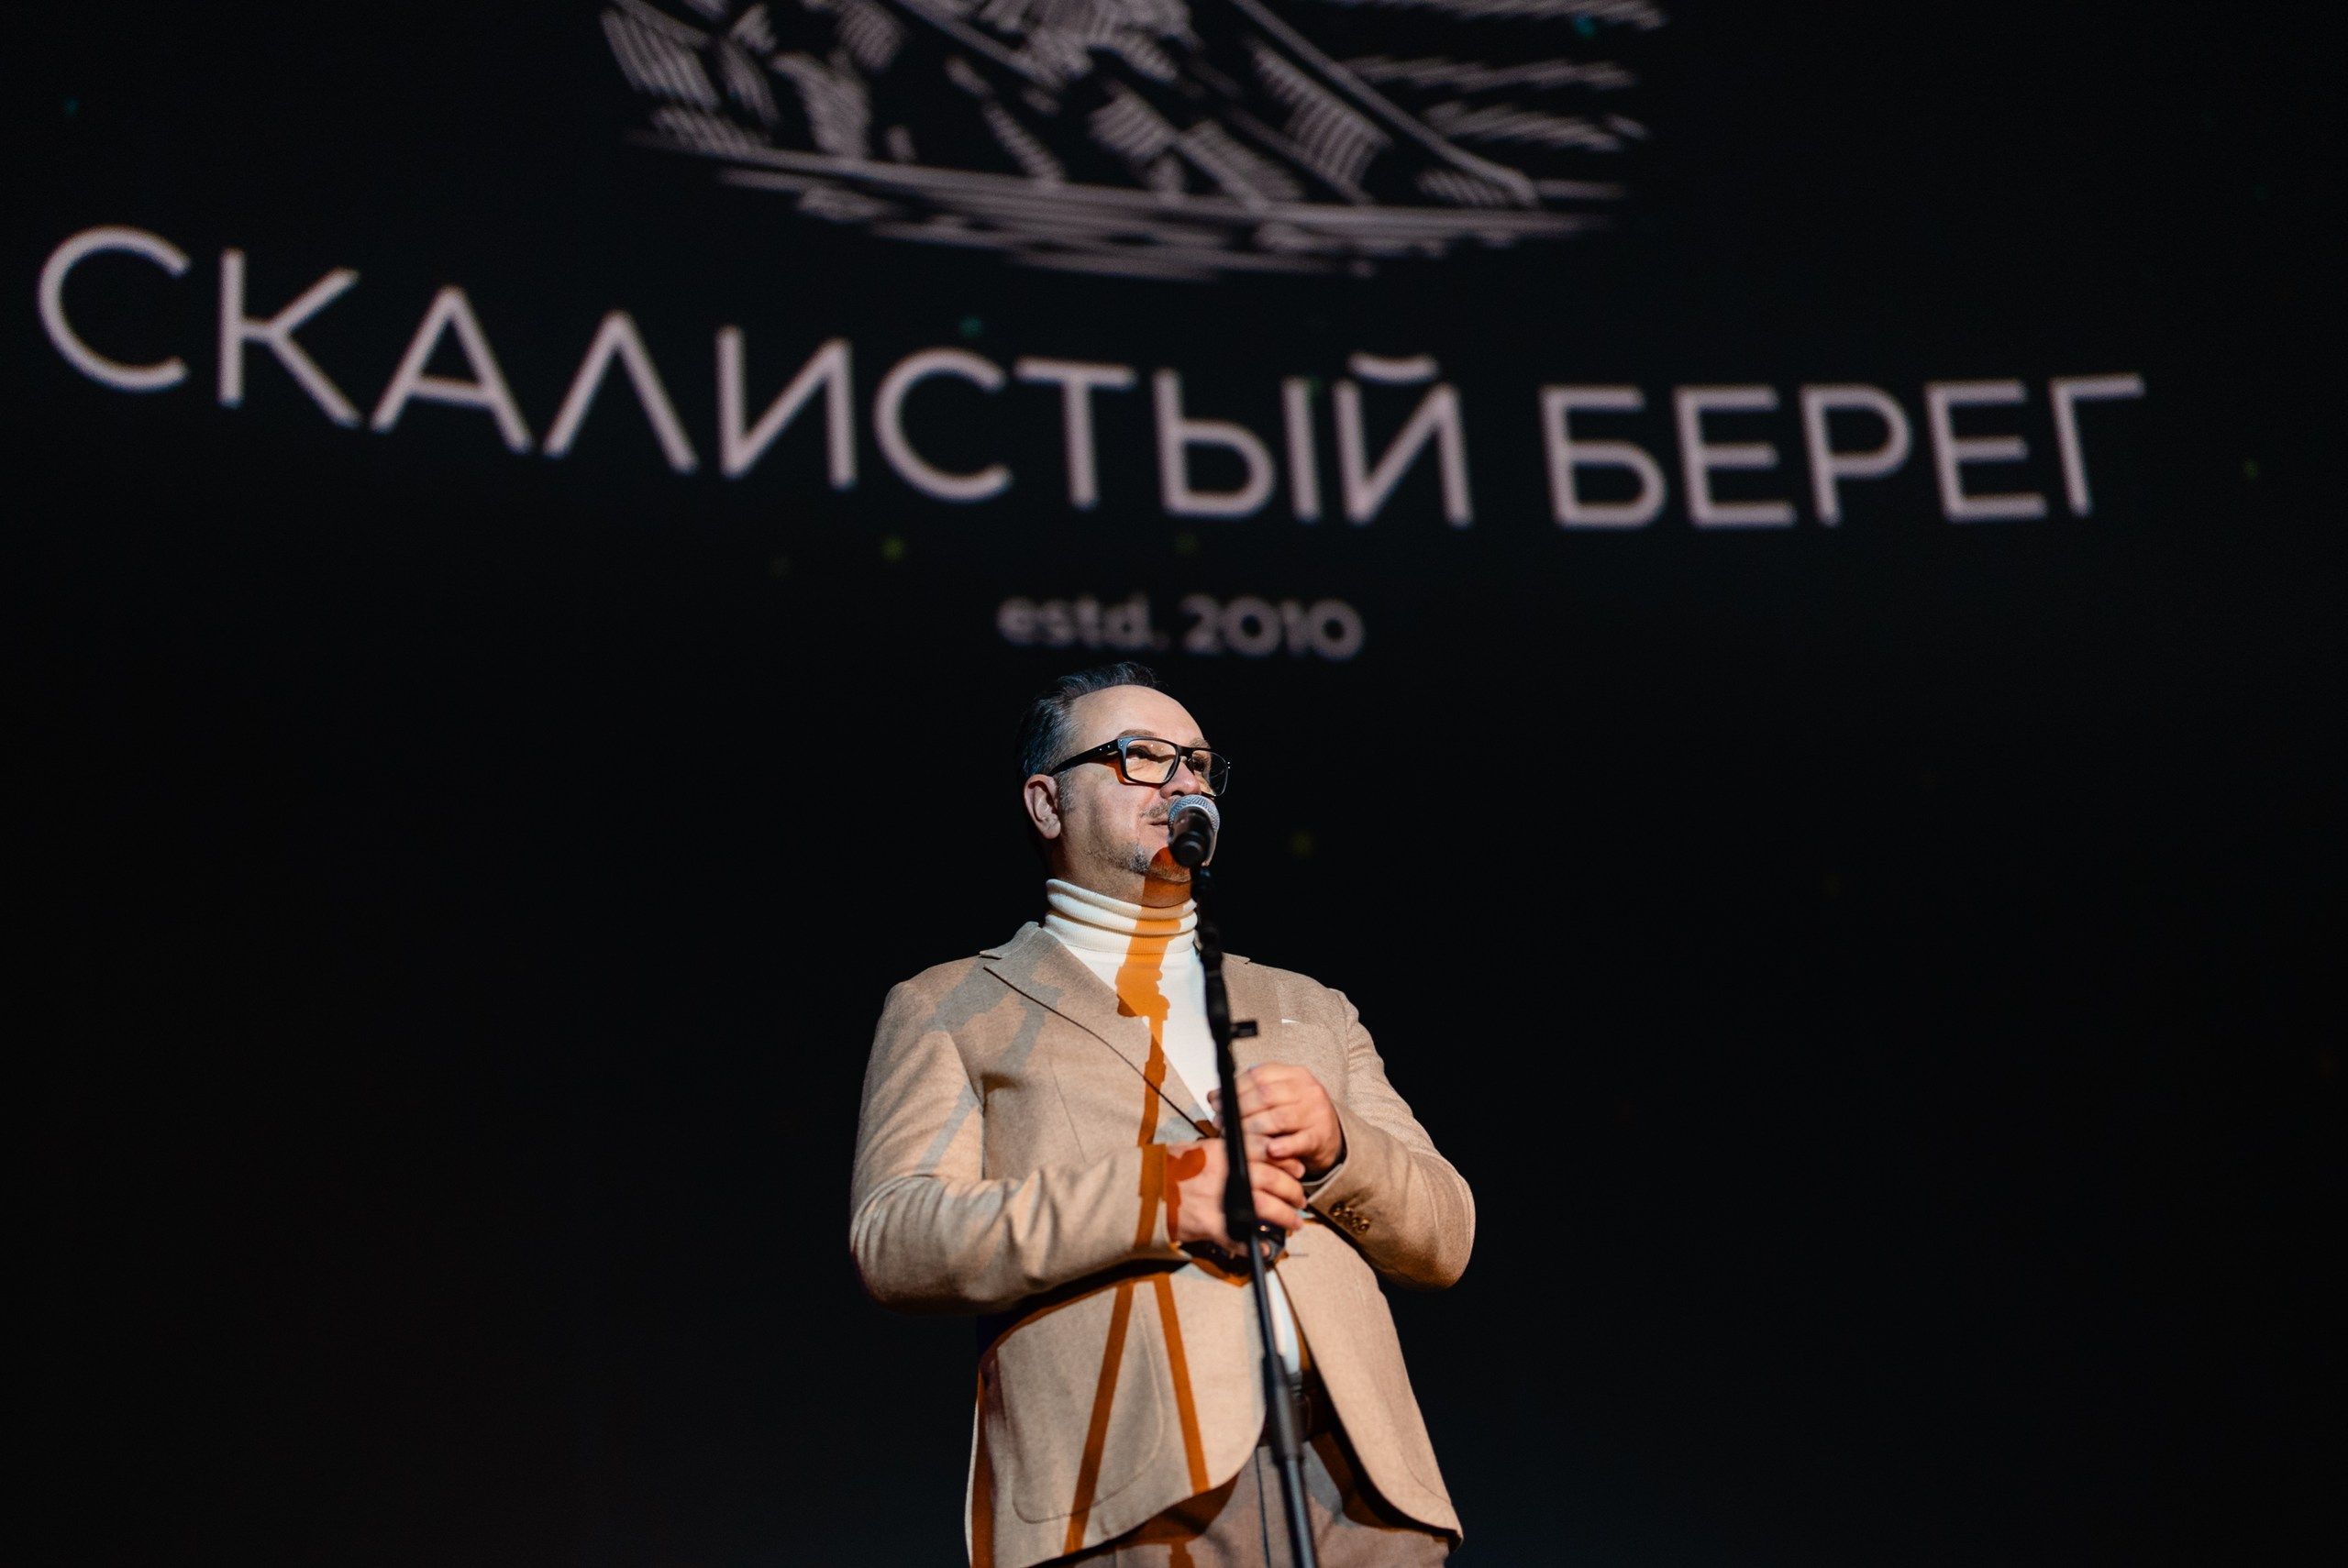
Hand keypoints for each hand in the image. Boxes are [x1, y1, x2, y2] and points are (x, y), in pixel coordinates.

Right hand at [1164, 1135, 1305, 1252]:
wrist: (1142, 1191)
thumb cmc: (1168, 1170)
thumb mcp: (1198, 1150)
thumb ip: (1225, 1152)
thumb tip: (1257, 1154)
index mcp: (1222, 1152)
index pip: (1265, 1151)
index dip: (1287, 1161)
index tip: (1299, 1169)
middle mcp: (1225, 1173)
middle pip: (1273, 1181)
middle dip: (1293, 1192)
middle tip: (1301, 1201)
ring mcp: (1220, 1200)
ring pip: (1265, 1208)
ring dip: (1284, 1218)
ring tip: (1293, 1224)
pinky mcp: (1211, 1225)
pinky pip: (1240, 1238)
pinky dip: (1254, 1246)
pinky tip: (1263, 1249)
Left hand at [1210, 1063, 1344, 1177]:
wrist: (1330, 1137)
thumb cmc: (1298, 1115)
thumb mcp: (1276, 1098)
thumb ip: (1247, 1094)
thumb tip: (1213, 1096)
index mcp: (1294, 1075)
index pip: (1259, 1075)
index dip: (1235, 1089)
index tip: (1218, 1104)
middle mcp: (1307, 1090)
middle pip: (1266, 1095)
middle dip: (1238, 1111)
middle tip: (1222, 1124)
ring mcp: (1316, 1113)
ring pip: (1278, 1118)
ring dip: (1252, 1130)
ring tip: (1237, 1139)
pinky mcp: (1320, 1137)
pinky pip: (1300, 1141)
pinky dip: (1283, 1146)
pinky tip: (1270, 1150)